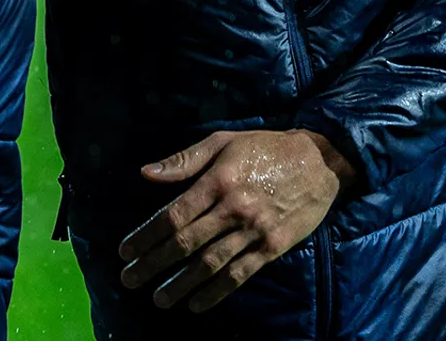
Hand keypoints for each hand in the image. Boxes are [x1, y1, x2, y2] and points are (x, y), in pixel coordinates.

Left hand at [117, 129, 355, 311]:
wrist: (320, 161)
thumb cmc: (265, 148)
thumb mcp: (223, 142)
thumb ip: (184, 160)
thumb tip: (146, 173)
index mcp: (218, 180)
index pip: (173, 214)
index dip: (146, 235)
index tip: (125, 250)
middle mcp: (234, 208)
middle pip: (186, 242)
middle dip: (153, 264)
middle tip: (129, 280)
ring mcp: (254, 230)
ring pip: (210, 263)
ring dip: (180, 284)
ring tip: (158, 299)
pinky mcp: (273, 247)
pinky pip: (240, 274)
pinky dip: (216, 292)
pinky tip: (196, 304)